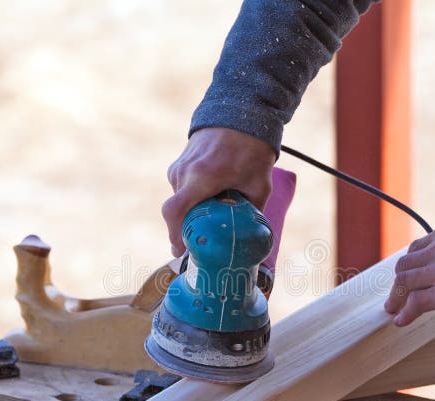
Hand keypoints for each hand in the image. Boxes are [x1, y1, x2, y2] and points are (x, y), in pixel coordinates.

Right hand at [163, 128, 275, 255]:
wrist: (239, 114)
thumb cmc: (252, 150)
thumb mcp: (259, 185)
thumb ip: (251, 212)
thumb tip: (248, 237)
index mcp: (201, 177)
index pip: (175, 212)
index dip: (175, 236)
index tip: (181, 251)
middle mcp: (184, 172)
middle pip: (176, 212)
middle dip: (186, 230)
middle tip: (201, 244)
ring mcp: (179, 167)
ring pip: (179, 201)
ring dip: (192, 213)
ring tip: (213, 216)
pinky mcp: (179, 164)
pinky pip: (181, 190)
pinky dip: (191, 200)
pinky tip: (210, 199)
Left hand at [385, 221, 434, 325]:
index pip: (418, 247)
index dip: (410, 264)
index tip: (407, 275)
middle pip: (405, 264)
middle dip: (398, 281)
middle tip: (396, 295)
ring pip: (404, 281)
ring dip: (396, 297)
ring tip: (393, 309)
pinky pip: (415, 302)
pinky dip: (404, 312)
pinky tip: (400, 320)